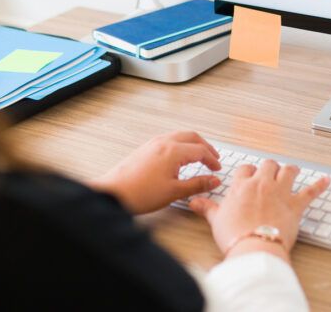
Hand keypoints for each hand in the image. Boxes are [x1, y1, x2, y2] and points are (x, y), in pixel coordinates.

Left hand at [89, 131, 221, 214]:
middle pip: (192, 137)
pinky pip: (168, 139)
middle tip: (213, 158)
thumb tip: (214, 180)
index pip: (200, 151)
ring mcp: (152, 143)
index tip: (217, 169)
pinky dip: (180, 144)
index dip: (212, 160)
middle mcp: (163, 142)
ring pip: (179, 136)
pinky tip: (179, 157)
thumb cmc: (140, 193)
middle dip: (205, 147)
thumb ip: (197, 184)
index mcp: (173, 151)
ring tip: (199, 156)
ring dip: (192, 144)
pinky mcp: (145, 148)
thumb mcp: (174, 192)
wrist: (112, 193)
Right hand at [189, 160, 329, 262]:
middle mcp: (262, 184)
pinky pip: (311, 191)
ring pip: (288, 171)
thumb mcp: (216, 220)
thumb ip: (206, 208)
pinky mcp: (295, 204)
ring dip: (290, 170)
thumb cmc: (235, 235)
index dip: (247, 172)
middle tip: (269, 174)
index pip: (244, 169)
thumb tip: (194, 201)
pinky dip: (320, 185)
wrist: (254, 247)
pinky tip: (327, 180)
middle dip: (269, 168)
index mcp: (242, 186)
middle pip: (268, 164)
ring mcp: (280, 192)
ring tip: (292, 171)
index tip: (248, 177)